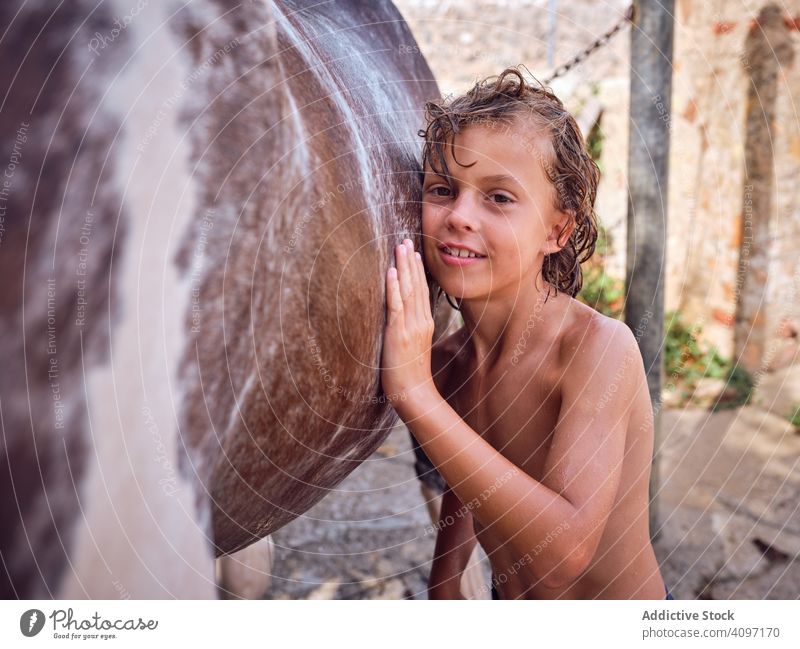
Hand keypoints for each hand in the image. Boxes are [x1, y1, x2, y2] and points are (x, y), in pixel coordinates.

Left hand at [381, 238, 435, 407]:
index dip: (418, 271)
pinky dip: (394, 287)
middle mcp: (420, 321)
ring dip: (404, 266)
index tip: (415, 252)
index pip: (423, 291)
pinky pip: (396, 305)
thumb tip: (403, 324)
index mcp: (425, 324)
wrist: (414, 394)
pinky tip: (391, 271)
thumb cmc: (411, 376)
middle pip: (417, 285)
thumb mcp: (414, 348)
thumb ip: (411, 332)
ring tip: (400, 246)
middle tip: (407, 240)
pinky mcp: (398, 333)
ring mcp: (410, 326)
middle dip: (411, 261)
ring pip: (408, 290)